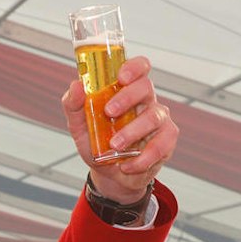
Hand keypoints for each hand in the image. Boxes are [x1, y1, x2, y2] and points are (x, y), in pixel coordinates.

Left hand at [59, 55, 176, 202]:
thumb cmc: (97, 143)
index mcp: (126, 90)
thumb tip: (76, 86)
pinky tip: (126, 165)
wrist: (108, 174)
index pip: (139, 67)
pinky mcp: (166, 141)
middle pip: (146, 87)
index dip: (134, 67)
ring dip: (133, 131)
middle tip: (109, 112)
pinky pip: (161, 145)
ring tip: (115, 145)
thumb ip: (74, 105)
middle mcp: (146, 101)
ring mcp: (159, 119)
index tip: (121, 77)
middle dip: (127, 97)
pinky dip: (142, 158)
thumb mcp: (79, 125)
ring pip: (154, 116)